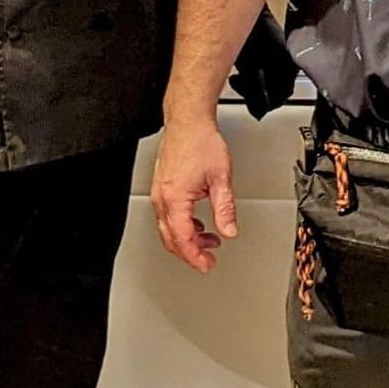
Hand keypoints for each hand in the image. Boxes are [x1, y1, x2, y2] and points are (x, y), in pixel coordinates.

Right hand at [152, 116, 237, 273]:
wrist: (188, 122)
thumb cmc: (201, 142)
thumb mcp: (221, 178)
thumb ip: (225, 209)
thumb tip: (229, 231)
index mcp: (175, 198)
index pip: (183, 239)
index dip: (195, 257)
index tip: (206, 265)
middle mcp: (162, 198)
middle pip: (171, 238)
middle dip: (190, 253)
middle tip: (207, 259)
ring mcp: (159, 193)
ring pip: (168, 228)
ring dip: (187, 239)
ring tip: (209, 240)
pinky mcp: (161, 187)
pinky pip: (167, 216)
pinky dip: (182, 225)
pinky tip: (197, 224)